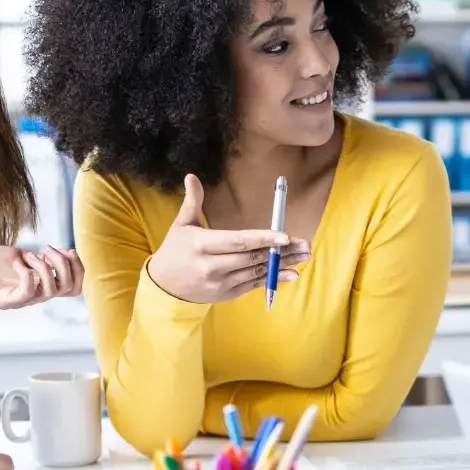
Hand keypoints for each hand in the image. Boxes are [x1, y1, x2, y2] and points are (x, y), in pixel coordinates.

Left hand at [0, 245, 82, 310]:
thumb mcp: (22, 255)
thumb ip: (42, 256)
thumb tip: (67, 251)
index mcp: (41, 286)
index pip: (75, 287)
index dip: (78, 267)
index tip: (66, 249)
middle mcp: (35, 296)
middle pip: (69, 288)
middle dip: (65, 264)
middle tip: (46, 249)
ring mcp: (21, 300)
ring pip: (51, 290)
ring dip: (44, 266)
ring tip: (28, 255)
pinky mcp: (4, 301)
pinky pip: (26, 292)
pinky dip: (26, 274)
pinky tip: (16, 262)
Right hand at [144, 174, 311, 303]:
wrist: (165, 286)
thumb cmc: (176, 250)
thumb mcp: (181, 224)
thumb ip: (192, 201)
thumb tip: (192, 176)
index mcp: (201, 245)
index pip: (237, 241)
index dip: (262, 239)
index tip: (283, 235)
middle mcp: (212, 266)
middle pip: (251, 256)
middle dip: (280, 251)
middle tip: (304, 243)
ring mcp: (220, 283)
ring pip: (256, 271)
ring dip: (283, 264)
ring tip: (304, 255)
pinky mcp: (227, 294)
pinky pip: (254, 285)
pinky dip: (274, 279)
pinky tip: (292, 273)